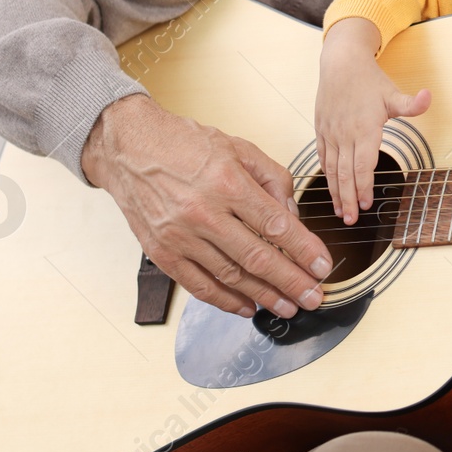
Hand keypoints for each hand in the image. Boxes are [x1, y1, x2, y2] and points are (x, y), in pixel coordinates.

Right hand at [80, 93, 332, 319]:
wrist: (129, 148)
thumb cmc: (183, 144)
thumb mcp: (237, 147)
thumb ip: (272, 178)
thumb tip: (292, 214)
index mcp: (227, 183)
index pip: (276, 225)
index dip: (304, 250)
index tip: (323, 267)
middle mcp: (203, 212)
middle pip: (257, 257)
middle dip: (291, 282)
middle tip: (313, 297)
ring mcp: (180, 236)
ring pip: (230, 276)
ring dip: (264, 296)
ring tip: (288, 307)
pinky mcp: (162, 252)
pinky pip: (198, 285)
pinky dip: (225, 301)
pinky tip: (247, 307)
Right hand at [316, 18, 430, 225]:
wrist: (341, 62)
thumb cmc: (369, 79)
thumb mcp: (393, 93)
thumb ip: (412, 103)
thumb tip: (429, 96)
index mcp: (365, 129)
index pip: (363, 165)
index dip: (364, 187)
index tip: (366, 205)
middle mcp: (345, 134)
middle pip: (345, 173)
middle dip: (348, 199)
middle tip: (351, 220)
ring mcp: (331, 133)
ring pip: (332, 169)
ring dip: (336, 192)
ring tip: (340, 212)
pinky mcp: (321, 130)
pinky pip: (323, 157)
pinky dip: (326, 176)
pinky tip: (331, 189)